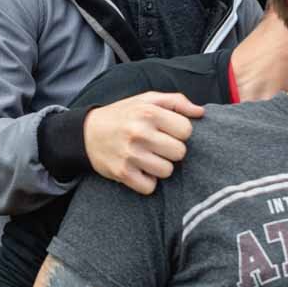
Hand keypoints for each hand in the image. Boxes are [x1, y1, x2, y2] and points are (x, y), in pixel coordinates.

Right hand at [82, 91, 204, 194]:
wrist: (86, 133)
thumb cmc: (123, 115)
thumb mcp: (147, 99)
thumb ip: (176, 101)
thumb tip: (200, 113)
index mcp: (149, 112)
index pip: (186, 130)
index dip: (179, 132)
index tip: (167, 132)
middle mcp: (139, 132)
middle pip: (180, 152)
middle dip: (171, 151)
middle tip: (158, 146)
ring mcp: (130, 154)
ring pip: (167, 171)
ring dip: (160, 167)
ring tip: (148, 158)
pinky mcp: (122, 173)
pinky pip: (150, 187)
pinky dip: (147, 182)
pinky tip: (139, 170)